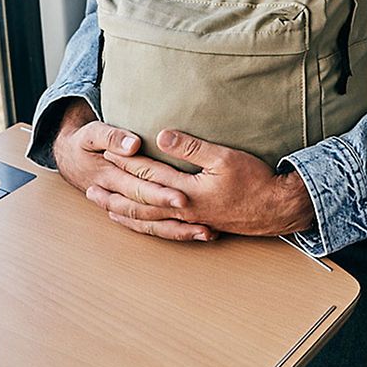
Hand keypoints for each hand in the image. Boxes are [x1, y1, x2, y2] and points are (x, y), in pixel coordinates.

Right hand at [52, 100, 214, 241]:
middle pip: (150, 211)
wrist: (69, 157)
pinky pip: (151, 225)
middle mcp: (120, 197)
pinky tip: (194, 232)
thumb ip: (111, 137)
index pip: (139, 188)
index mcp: (110, 177)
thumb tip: (133, 145)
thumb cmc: (84, 142)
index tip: (184, 198)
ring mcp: (125, 206)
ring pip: (152, 224)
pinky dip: (171, 230)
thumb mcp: (92, 134)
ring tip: (206, 234)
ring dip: (178, 231)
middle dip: (178, 219)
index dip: (160, 194)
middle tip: (203, 223)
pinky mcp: (131, 209)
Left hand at [98, 129, 316, 238]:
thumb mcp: (225, 157)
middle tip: (90, 188)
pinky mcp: (197, 225)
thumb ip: (192, 147)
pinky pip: (162, 230)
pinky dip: (145, 227)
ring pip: (148, 220)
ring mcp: (189, 220)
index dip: (125, 161)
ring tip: (105, 208)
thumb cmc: (254, 180)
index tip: (106, 150)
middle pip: (140, 201)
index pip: (148, 173)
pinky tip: (139, 224)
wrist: (276, 209)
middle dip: (114, 193)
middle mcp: (182, 209)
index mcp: (186, 191)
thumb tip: (161, 135)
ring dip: (124, 213)